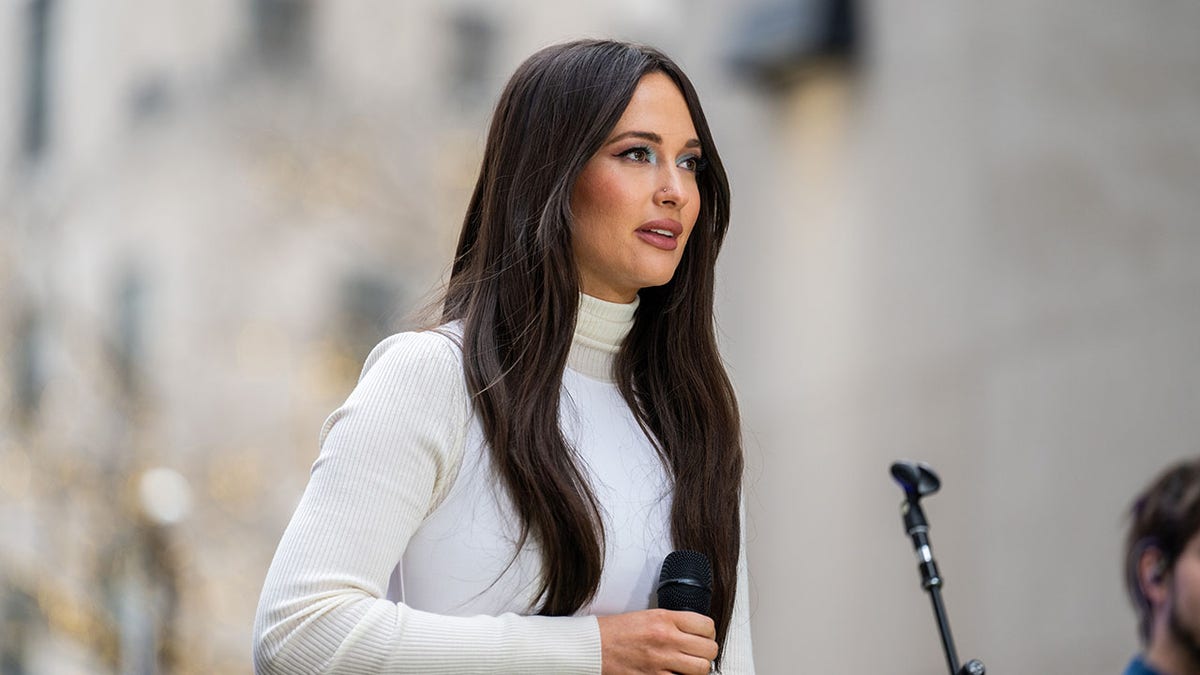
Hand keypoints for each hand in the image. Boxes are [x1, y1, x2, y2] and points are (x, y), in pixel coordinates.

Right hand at [597, 608, 717, 674]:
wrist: (593, 647)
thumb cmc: (615, 632)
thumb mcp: (647, 616)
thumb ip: (672, 623)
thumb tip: (694, 633)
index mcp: (664, 619)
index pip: (706, 625)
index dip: (708, 633)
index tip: (704, 637)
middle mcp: (665, 638)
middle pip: (709, 649)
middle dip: (706, 652)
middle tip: (698, 653)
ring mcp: (660, 661)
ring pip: (701, 669)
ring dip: (698, 669)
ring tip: (688, 666)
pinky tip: (675, 674)